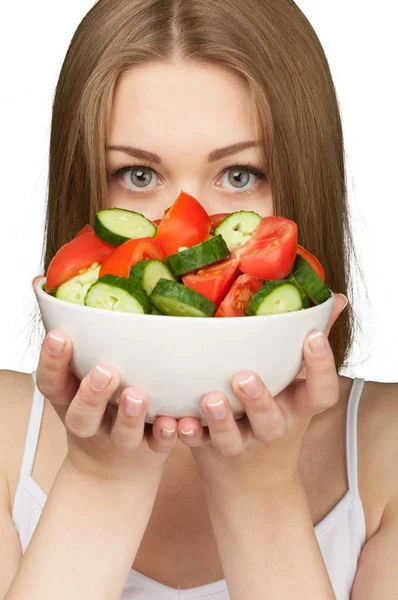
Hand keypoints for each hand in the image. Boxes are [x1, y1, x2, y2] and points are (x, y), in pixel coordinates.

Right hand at [35, 328, 179, 484]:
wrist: (112, 471)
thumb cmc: (98, 409)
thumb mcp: (79, 381)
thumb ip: (82, 347)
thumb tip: (65, 287)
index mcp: (70, 401)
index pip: (51, 384)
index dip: (51, 362)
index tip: (59, 335)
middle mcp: (92, 424)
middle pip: (82, 416)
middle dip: (91, 394)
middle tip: (105, 371)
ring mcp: (120, 440)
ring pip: (123, 434)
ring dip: (130, 416)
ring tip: (137, 395)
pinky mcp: (149, 451)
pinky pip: (158, 447)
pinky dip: (166, 435)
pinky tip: (174, 422)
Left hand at [175, 293, 347, 494]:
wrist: (253, 481)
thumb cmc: (276, 415)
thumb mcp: (297, 387)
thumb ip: (308, 345)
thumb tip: (336, 300)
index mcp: (297, 407)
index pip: (321, 393)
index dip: (322, 367)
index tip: (312, 336)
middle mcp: (272, 428)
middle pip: (271, 421)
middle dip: (259, 400)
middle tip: (244, 377)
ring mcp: (241, 443)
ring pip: (231, 438)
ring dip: (220, 421)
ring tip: (211, 399)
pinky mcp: (210, 450)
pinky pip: (196, 446)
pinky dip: (185, 436)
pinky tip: (175, 422)